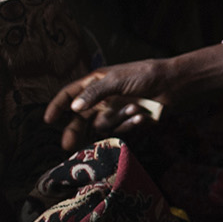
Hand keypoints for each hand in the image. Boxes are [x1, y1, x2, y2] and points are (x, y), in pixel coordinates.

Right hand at [43, 59, 176, 150]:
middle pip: (80, 117)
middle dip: (74, 131)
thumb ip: (94, 93)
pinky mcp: (128, 121)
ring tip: (134, 108)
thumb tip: (74, 108)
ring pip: (102, 125)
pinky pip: (120, 129)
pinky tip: (142, 115)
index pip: (70, 94)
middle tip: (67, 146)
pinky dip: (130, 124)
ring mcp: (115, 110)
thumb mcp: (117, 80)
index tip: (48, 120)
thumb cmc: (146, 75)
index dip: (58, 105)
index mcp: (96, 82)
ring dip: (117, 120)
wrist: (174, 85)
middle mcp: (103, 98)